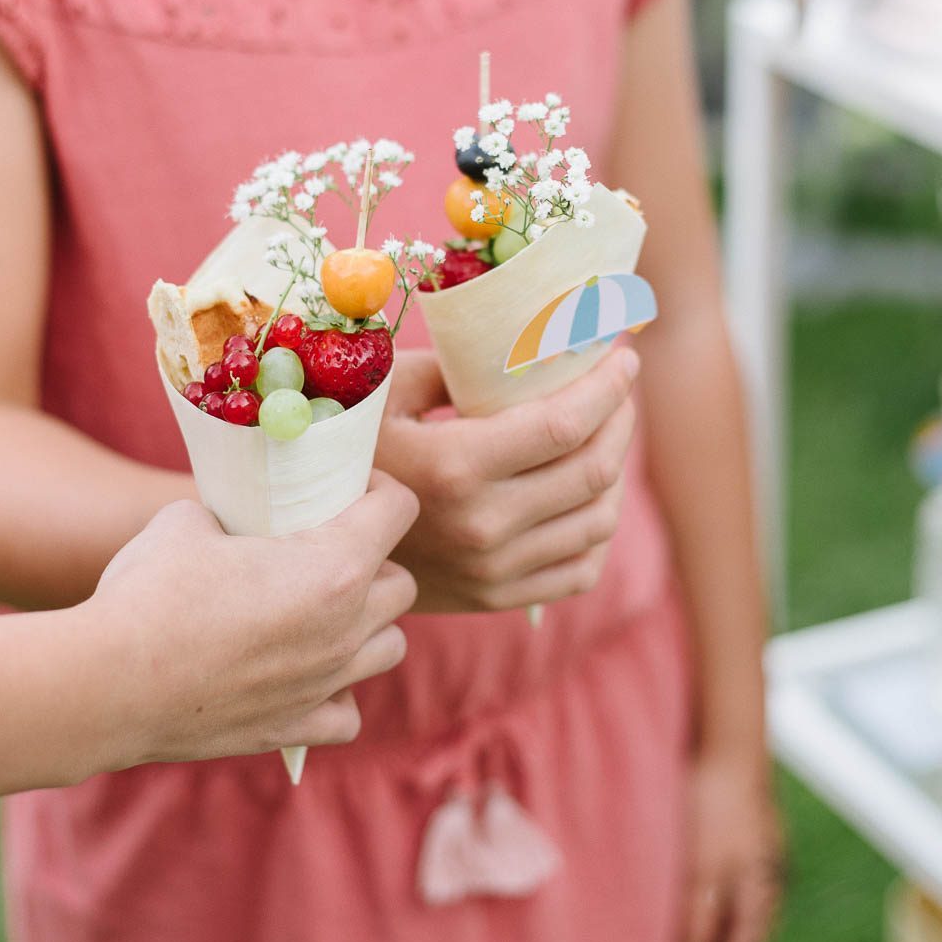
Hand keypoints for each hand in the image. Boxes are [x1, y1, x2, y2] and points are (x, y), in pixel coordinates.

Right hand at [89, 474, 419, 766]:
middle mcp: (346, 627)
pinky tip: (304, 677)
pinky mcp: (295, 728)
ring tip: (323, 615)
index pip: (399, 508)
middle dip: (375, 562)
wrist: (110, 683)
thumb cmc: (150, 592)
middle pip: (402, 585)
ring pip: (390, 648)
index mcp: (335, 566)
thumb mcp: (187, 521)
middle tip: (328, 552)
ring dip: (366, 626)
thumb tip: (227, 523)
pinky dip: (336, 694)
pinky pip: (347, 713)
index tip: (345, 488)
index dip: (377, 488)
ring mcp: (326, 683)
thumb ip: (228, 516)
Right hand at [376, 347, 640, 613]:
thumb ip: (456, 366)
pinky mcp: (497, 597)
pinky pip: (581, 568)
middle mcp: (483, 525)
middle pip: (594, 471)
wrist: (317, 545)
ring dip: (616, 471)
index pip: (565, 425)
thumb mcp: (389, 390)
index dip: (608, 386)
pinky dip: (598, 528)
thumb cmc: (353, 449)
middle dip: (621, 419)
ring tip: (606, 435)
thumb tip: (528, 343)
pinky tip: (588, 494)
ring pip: (598, 521)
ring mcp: (493, 570)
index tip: (624, 354)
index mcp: (455, 466)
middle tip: (619, 388)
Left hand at [677, 748, 782, 941]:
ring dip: (730, 927)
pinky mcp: (755, 820)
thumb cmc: (708, 802)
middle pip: (751, 929)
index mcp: (759, 887)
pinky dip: (731, 895)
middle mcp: (768, 870)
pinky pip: (746, 873)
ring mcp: (764, 843)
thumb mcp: (699, 865)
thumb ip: (696, 916)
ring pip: (751, 900)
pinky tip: (713, 889)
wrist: (727, 739)